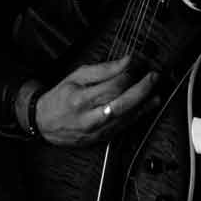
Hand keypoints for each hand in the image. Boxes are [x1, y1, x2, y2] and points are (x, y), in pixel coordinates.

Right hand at [34, 55, 160, 146]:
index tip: (137, 63)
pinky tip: (148, 106)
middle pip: (122, 104)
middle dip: (142, 90)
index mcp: (80, 100)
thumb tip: (127, 61)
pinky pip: (124, 126)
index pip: (111, 87)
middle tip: (154, 77)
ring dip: (145, 104)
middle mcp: (89, 118)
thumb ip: (104, 69)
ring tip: (157, 92)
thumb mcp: (76, 76)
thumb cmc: (60, 97)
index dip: (128, 74)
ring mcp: (96, 131)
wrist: (44, 123)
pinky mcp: (101, 139)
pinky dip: (138, 115)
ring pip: (126, 118)